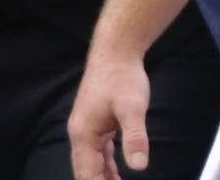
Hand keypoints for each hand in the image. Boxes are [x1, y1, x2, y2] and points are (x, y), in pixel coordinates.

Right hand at [69, 54, 151, 179]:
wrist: (116, 52)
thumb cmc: (122, 77)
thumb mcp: (132, 108)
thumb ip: (134, 137)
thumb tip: (139, 166)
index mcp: (83, 134)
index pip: (87, 174)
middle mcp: (81, 134)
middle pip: (85, 171)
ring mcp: (87, 128)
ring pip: (92, 162)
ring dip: (103, 177)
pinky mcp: (97, 123)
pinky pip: (98, 151)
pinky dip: (106, 165)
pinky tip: (116, 173)